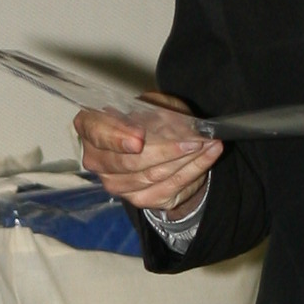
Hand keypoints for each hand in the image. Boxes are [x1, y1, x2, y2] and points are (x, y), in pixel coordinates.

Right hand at [75, 91, 222, 212]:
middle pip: (127, 162)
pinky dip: (194, 167)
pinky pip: (170, 185)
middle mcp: (97, 160)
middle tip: (192, 140)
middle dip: (164, 151)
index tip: (139, 138)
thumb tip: (174, 121)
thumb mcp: (155, 104)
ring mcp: (116, 184)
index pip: (96, 132)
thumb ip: (158, 108)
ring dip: (184, 158)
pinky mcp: (139, 199)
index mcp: (92, 128)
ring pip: (152, 175)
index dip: (116, 137)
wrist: (164, 149)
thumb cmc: (152, 121)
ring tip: (207, 142)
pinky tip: (210, 152)